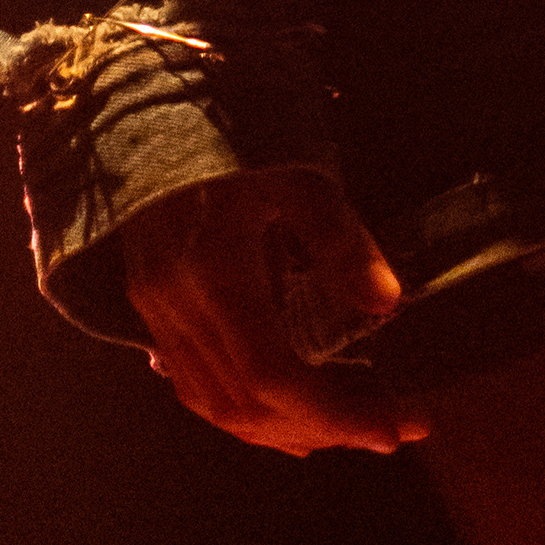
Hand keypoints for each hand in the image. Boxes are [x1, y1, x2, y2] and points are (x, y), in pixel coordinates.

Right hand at [118, 165, 422, 457]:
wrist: (154, 114)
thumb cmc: (232, 139)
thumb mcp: (296, 175)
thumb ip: (339, 239)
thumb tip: (386, 303)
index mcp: (214, 276)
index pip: (274, 377)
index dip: (334, 414)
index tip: (392, 426)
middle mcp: (178, 310)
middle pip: (249, 406)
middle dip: (325, 428)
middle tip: (390, 430)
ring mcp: (157, 316)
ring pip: (219, 407)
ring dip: (286, 430)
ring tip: (351, 429)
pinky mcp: (151, 312)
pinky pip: (196, 388)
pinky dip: (246, 414)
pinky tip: (289, 418)